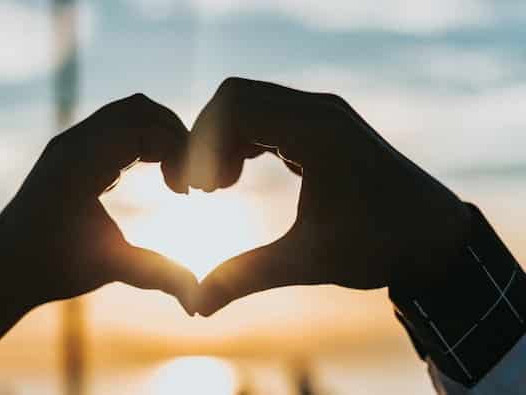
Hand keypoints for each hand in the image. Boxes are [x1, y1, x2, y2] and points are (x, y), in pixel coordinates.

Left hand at [0, 94, 197, 362]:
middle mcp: (73, 142)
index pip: (146, 128)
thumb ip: (158, 275)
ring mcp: (69, 143)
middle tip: (188, 178)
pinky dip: (141, 140)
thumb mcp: (109, 268)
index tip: (188, 193)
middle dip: (175, 136)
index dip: (180, 152)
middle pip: (140, 108)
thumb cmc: (50, 270)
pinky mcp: (69, 150)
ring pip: (127, 112)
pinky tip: (151, 175)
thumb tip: (198, 300)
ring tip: (174, 177)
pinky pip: (114, 126)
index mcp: (81, 163)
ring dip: (159, 135)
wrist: (0, 270)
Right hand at [177, 78, 471, 315]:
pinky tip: (240, 176)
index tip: (200, 191)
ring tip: (220, 187)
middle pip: (236, 97)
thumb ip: (245, 277)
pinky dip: (244, 139)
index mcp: (316, 132)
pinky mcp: (324, 126)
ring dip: (225, 139)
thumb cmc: (379, 247)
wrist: (435, 237)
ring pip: (251, 103)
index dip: (203, 143)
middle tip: (205, 189)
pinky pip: (268, 115)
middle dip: (208, 139)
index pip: (235, 106)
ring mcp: (323, 114)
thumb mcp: (307, 261)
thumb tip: (197, 307)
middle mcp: (319, 111)